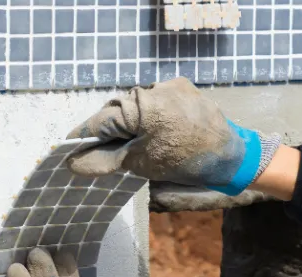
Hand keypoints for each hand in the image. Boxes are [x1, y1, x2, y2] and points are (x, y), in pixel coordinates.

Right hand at [66, 77, 280, 195]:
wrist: (233, 158)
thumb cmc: (187, 162)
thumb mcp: (142, 164)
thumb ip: (106, 160)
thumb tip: (74, 163)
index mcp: (142, 105)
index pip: (102, 120)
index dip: (84, 137)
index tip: (68, 150)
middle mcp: (155, 88)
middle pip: (119, 111)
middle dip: (111, 132)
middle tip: (103, 155)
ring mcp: (172, 86)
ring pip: (138, 106)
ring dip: (132, 125)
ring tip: (135, 148)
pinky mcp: (185, 89)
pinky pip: (157, 103)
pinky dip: (152, 118)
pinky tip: (157, 135)